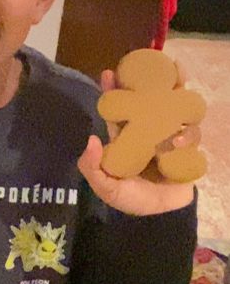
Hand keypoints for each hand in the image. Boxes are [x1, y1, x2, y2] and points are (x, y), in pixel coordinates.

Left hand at [77, 66, 197, 215]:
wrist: (161, 217)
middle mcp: (149, 130)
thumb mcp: (106, 187)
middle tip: (158, 66)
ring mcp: (170, 136)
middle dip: (157, 80)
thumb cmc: (132, 199)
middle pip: (153, 98)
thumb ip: (93, 167)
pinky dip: (186, 135)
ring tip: (168, 116)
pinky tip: (177, 145)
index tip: (110, 73)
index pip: (120, 107)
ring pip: (177, 110)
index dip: (115, 89)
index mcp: (127, 135)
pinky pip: (191, 133)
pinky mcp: (188, 148)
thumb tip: (91, 140)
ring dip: (176, 106)